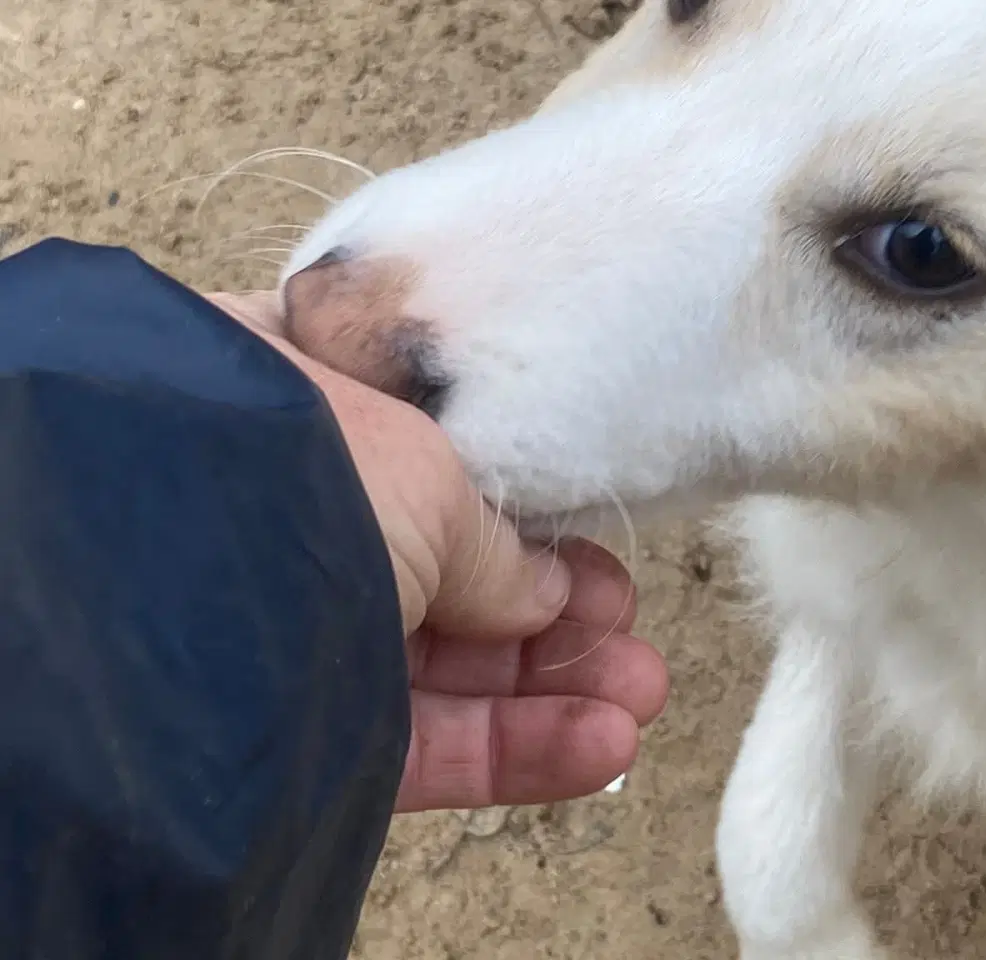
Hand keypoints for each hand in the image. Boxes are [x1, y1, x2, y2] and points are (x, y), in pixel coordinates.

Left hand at [208, 292, 667, 811]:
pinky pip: (415, 741)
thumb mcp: (426, 469)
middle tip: (628, 634)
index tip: (590, 541)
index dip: (519, 508)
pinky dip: (510, 748)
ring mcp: (280, 627)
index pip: (424, 460)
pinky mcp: (289, 730)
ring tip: (641, 695)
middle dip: (554, 613)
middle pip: (445, 572)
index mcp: (292, 411)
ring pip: (438, 666)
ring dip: (551, 686)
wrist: (165, 590)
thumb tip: (550, 595)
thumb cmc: (290, 469)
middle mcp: (280, 517)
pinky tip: (600, 747)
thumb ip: (496, 539)